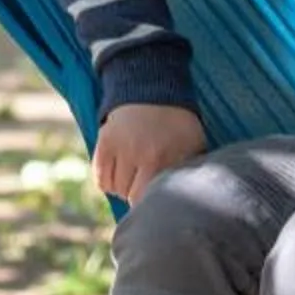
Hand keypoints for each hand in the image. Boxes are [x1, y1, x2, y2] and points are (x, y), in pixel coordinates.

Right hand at [93, 101, 207, 205]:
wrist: (152, 90)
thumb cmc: (177, 125)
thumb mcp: (194, 145)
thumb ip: (191, 172)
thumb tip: (193, 202)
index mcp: (168, 159)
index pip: (153, 199)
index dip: (154, 204)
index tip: (157, 202)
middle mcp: (144, 155)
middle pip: (132, 197)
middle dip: (138, 196)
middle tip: (144, 185)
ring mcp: (122, 148)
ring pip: (115, 189)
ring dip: (123, 188)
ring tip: (134, 175)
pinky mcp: (105, 142)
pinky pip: (101, 180)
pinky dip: (108, 181)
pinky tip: (119, 172)